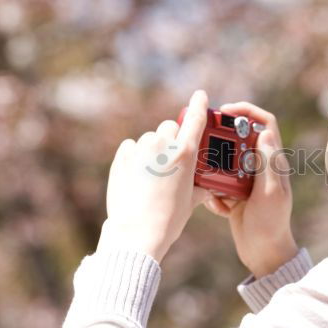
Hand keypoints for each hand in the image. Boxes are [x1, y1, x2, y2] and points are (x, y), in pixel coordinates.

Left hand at [102, 89, 211, 263]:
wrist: (137, 233)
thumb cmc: (168, 219)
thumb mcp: (191, 202)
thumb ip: (200, 188)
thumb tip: (206, 188)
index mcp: (185, 154)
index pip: (195, 119)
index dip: (199, 104)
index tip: (200, 94)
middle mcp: (163, 145)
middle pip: (170, 128)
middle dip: (172, 140)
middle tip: (171, 162)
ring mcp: (140, 149)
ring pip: (150, 138)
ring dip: (153, 149)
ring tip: (152, 175)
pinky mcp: (122, 157)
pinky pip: (131, 147)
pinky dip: (135, 156)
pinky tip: (137, 175)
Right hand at [200, 100, 297, 278]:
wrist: (264, 254)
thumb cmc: (272, 224)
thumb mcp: (270, 193)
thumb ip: (266, 163)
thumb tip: (263, 132)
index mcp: (273, 161)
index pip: (265, 123)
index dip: (247, 111)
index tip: (225, 111)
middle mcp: (261, 166)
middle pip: (238, 138)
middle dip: (221, 142)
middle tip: (205, 147)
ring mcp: (247, 180)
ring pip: (224, 161)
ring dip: (214, 172)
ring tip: (211, 186)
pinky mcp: (235, 193)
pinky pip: (218, 183)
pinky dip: (213, 193)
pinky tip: (219, 208)